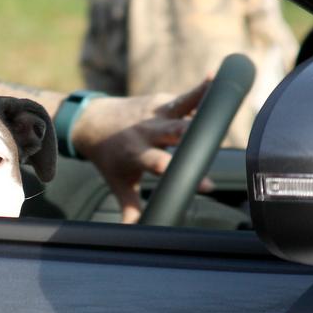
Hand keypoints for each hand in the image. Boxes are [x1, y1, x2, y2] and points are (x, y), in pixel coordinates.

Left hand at [69, 79, 210, 223]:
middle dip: (191, 137)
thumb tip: (135, 234)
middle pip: (172, 132)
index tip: (208, 185)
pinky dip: (201, 89)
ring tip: (220, 96)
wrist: (92, 121)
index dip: (182, 172)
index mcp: (137, 153)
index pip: (162, 164)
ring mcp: (155, 113)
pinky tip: (218, 78)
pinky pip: (185, 96)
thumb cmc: (109, 157)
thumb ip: (130, 208)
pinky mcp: (162, 100)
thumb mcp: (118, 183)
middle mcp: (147, 131)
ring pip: (180, 108)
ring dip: (199, 103)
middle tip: (215, 141)